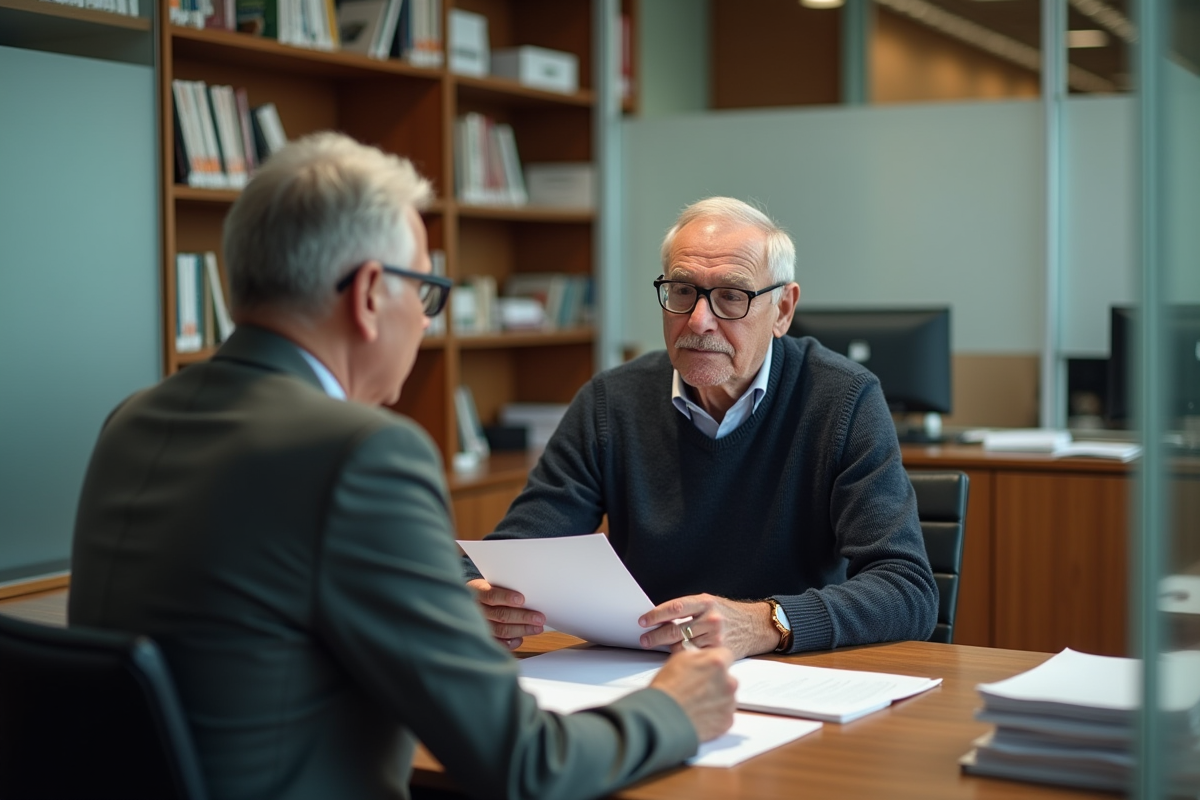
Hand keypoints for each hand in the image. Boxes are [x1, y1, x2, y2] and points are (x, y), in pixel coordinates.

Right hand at [467, 578, 544, 649]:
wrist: (468, 601)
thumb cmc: (487, 591)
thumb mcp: (492, 584)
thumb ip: (505, 588)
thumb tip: (529, 596)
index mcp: (477, 593)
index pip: (491, 596)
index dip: (506, 597)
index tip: (521, 599)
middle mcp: (477, 610)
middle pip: (500, 615)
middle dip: (522, 617)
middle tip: (539, 618)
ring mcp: (478, 625)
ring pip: (501, 630)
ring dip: (522, 630)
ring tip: (537, 628)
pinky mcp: (484, 637)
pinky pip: (497, 643)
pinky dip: (510, 643)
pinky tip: (520, 639)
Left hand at [638, 594, 779, 659]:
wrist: (755, 626)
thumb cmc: (728, 614)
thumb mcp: (709, 603)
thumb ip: (688, 609)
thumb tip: (659, 618)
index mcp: (706, 602)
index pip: (675, 607)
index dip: (656, 615)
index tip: (643, 620)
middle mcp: (711, 619)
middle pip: (675, 630)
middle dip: (655, 635)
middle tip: (644, 638)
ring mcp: (716, 637)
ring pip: (682, 645)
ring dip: (666, 647)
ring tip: (653, 645)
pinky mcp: (719, 652)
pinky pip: (694, 656)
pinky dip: (682, 656)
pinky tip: (674, 655)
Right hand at [649, 646, 736, 741]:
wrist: (663, 719)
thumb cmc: (667, 690)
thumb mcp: (679, 659)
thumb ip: (699, 656)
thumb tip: (705, 657)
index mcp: (717, 663)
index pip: (726, 655)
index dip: (715, 662)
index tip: (709, 667)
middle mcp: (728, 682)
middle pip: (728, 679)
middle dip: (717, 682)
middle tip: (698, 689)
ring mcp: (729, 704)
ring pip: (727, 698)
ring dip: (716, 699)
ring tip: (696, 704)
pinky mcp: (727, 722)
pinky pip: (724, 715)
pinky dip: (715, 716)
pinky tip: (700, 715)